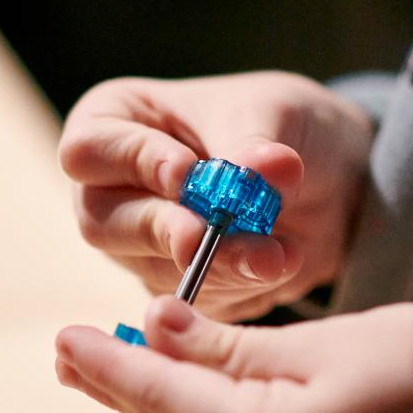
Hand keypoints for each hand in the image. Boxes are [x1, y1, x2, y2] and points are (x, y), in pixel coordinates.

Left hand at [55, 298, 412, 412]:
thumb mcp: (325, 341)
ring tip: (115, 369)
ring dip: (165, 407)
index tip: (59, 340)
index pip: (162, 401)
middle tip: (69, 354)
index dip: (106, 368)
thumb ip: (229, 347)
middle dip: (123, 388)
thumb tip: (152, 328)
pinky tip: (193, 402)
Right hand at [59, 72, 375, 321]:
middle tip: (207, 236)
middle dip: (164, 229)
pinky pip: (192, 300)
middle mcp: (109, 189)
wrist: (322, 175)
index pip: (90, 149)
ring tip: (272, 254)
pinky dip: (238, 284)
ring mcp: (136, 245)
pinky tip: (277, 265)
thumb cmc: (271, 121)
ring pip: (151, 266)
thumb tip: (269, 168)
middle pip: (102, 221)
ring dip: (215, 263)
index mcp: (111, 123)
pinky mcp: (173, 287)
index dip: (135, 163)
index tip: (188, 173)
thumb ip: (257, 144)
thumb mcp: (270, 112)